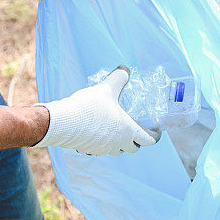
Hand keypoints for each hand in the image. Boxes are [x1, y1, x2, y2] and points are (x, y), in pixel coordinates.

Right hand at [34, 66, 158, 155]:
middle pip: (133, 148)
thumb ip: (119, 77)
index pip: (148, 140)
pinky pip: (101, 150)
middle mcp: (118, 143)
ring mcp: (103, 149)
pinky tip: (97, 134)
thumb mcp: (107, 88)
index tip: (156, 131)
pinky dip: (103, 144)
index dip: (155, 136)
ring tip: (116, 132)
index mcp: (128, 130)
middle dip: (136, 140)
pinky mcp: (90, 150)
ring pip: (117, 151)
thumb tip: (125, 68)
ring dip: (120, 144)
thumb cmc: (89, 107)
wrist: (63, 122)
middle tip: (136, 131)